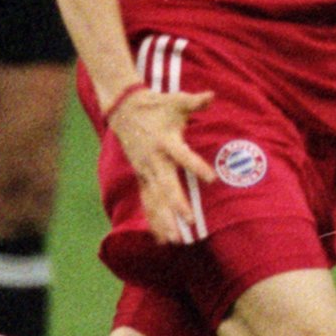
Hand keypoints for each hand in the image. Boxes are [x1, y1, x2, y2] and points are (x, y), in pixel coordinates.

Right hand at [108, 87, 216, 246]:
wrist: (124, 110)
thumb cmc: (157, 105)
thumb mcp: (176, 100)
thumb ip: (195, 101)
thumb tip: (211, 95)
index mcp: (165, 141)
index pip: (183, 156)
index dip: (196, 166)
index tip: (211, 179)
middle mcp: (154, 160)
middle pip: (166, 186)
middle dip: (176, 205)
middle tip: (190, 222)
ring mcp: (145, 171)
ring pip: (154, 199)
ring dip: (164, 220)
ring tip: (175, 240)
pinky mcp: (142, 177)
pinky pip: (147, 202)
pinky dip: (153, 220)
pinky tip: (162, 239)